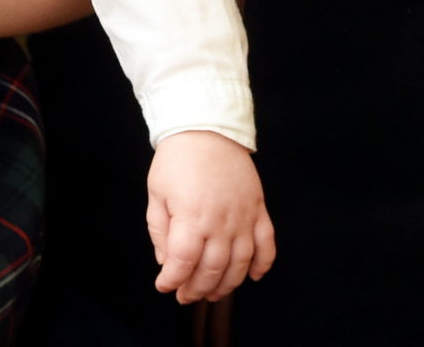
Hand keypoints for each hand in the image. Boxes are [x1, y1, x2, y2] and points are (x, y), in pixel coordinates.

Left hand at [146, 131, 275, 304]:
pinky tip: (252, 276)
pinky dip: (263, 264)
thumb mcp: (156, 194)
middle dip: (197, 289)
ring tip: (213, 292)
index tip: (164, 286)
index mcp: (192, 217)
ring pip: (240, 264)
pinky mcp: (258, 209)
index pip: (183, 262)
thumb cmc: (177, 159)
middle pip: (212, 269)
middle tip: (186, 296)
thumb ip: (160, 231)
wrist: (206, 128)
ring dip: (227, 284)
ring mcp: (243, 217)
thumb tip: (166, 261)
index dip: (172, 280)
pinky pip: (267, 244)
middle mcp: (221, 221)